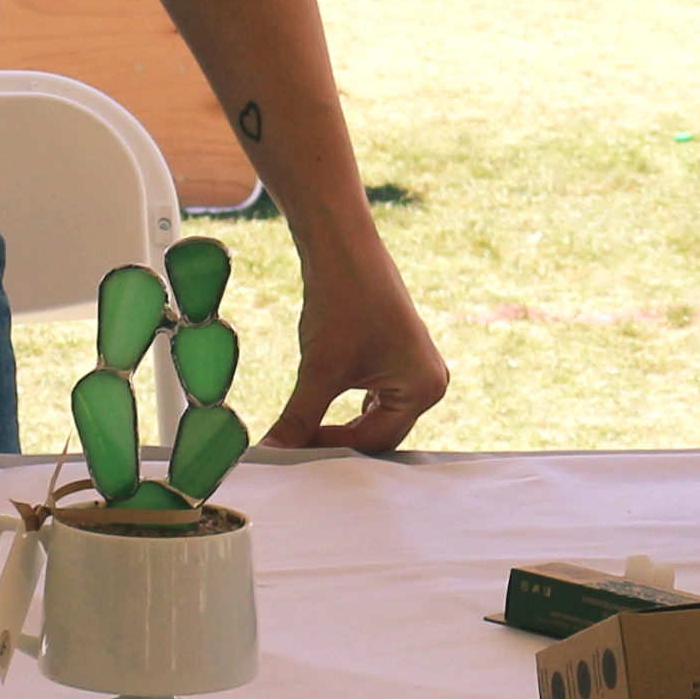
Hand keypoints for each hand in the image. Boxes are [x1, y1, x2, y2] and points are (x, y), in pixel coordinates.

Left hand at [270, 239, 449, 454]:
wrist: (342, 245)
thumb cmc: (342, 303)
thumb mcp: (319, 370)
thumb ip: (298, 419)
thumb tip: (269, 453)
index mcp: (425, 389)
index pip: (374, 442)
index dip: (329, 448)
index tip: (289, 450)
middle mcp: (430, 381)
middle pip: (378, 433)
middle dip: (337, 439)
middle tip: (293, 447)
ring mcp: (416, 367)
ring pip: (373, 416)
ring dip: (339, 423)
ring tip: (301, 428)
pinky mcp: (398, 355)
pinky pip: (374, 395)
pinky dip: (344, 403)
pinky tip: (316, 405)